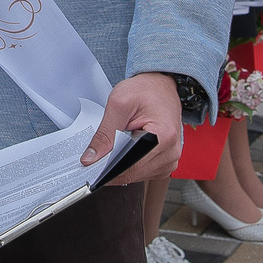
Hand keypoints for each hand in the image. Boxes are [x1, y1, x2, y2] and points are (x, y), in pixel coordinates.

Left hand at [82, 70, 181, 185]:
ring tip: (117, 145)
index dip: (107, 169)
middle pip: (133, 174)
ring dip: (122, 166)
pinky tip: (127, 150)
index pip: (130, 167)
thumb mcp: (119, 104)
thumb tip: (91, 159)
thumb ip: (104, 134)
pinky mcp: (167, 162)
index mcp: (163, 137)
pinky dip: (131, 165)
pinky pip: (144, 173)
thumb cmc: (145, 90)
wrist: (161, 85)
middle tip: (97, 154)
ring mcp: (171, 159)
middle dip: (111, 167)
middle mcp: (171, 152)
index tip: (90, 167)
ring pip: (137, 176)